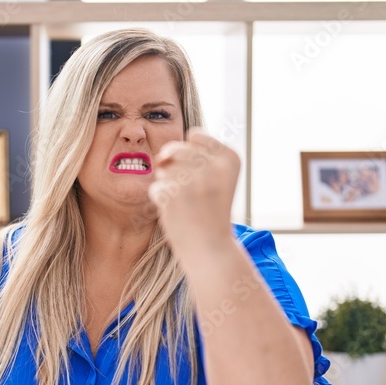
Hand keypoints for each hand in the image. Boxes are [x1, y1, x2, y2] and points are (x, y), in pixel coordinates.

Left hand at [148, 128, 239, 257]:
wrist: (210, 247)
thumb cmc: (210, 209)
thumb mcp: (217, 176)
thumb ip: (195, 153)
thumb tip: (161, 155)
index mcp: (230, 158)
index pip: (195, 135)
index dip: (191, 156)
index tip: (204, 178)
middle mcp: (215, 167)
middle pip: (175, 149)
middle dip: (176, 169)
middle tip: (191, 192)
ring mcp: (194, 180)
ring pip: (163, 168)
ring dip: (168, 185)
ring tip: (187, 203)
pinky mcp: (173, 196)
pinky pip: (156, 187)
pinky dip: (162, 200)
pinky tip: (178, 212)